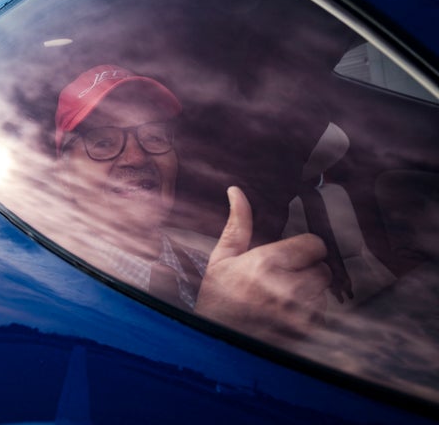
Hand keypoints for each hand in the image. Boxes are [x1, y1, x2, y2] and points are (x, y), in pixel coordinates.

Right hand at [194, 186, 330, 340]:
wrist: (214, 345)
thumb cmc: (216, 299)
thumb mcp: (222, 260)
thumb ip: (237, 225)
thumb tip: (237, 191)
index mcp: (265, 264)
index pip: (315, 245)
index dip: (303, 249)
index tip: (288, 257)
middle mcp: (286, 289)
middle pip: (323, 270)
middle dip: (306, 273)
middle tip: (281, 281)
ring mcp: (298, 316)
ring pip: (323, 294)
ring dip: (308, 295)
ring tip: (280, 302)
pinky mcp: (304, 336)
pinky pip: (321, 317)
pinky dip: (308, 317)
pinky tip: (283, 318)